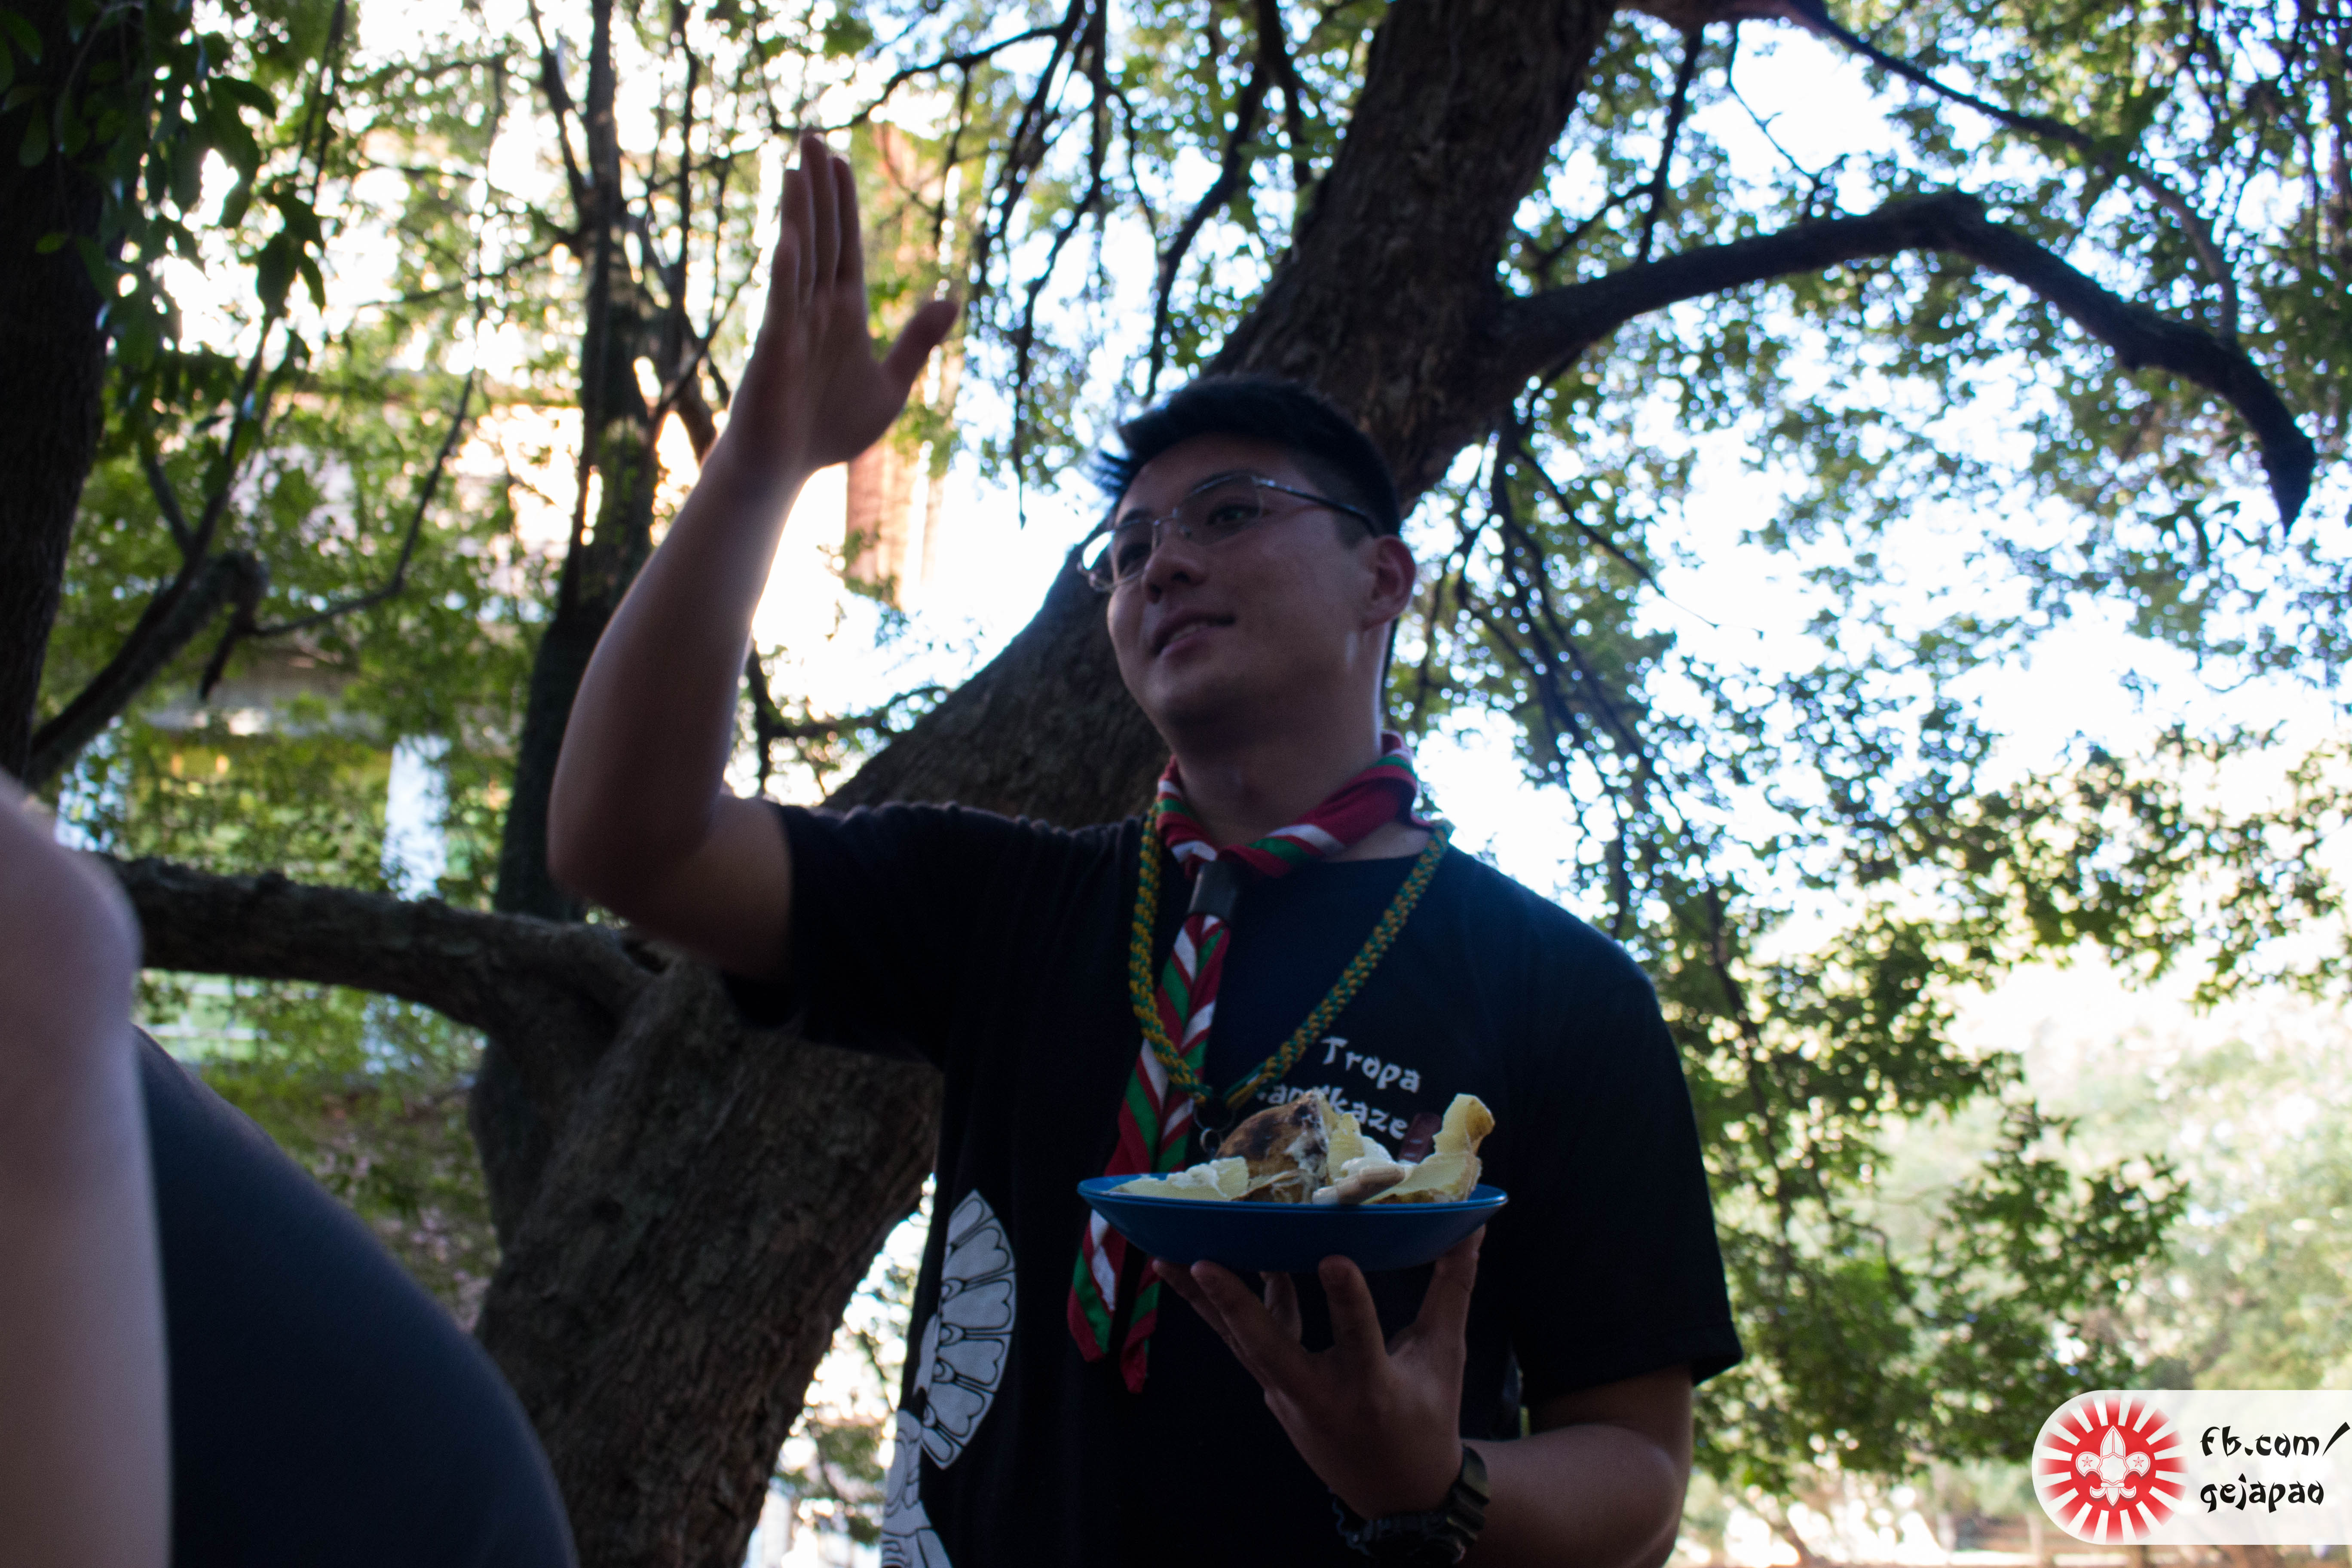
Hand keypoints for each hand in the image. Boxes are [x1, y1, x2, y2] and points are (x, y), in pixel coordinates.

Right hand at [722, 130, 958, 484]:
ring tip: (796, 163)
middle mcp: (816, 308)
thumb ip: (917, 341)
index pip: (847, 245)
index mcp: (844, 312)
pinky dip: (787, 272)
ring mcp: (794, 325)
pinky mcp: (776, 349)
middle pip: (822, 236)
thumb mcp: (891, 384)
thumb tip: (953, 301)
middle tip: (812, 136)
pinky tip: (792, 238)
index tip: (840, 158)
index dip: (844, 202)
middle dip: (819, 188)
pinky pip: (782, 304)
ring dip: (799, 212)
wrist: (786, 469)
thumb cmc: (830, 429)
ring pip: (799, 257)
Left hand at [1152, 1227, 1482, 1519]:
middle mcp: (1321, 1397)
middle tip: (1200, 1262)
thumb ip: (1452, 1291)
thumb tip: (1471, 1231)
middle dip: (1234, 1306)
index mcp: (1373, 1388)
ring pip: (1242, 1345)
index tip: (1333, 1257)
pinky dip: (1231, 1309)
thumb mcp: (1443, 1358)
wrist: (1398, 1494)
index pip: (1358, 1339)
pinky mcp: (1275, 1394)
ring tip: (1171, 1257)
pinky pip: (1246, 1347)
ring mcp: (1289, 1399)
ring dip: (1207, 1302)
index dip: (1346, 1301)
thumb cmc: (1427, 1418)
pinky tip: (1220, 1265)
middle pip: (1269, 1350)